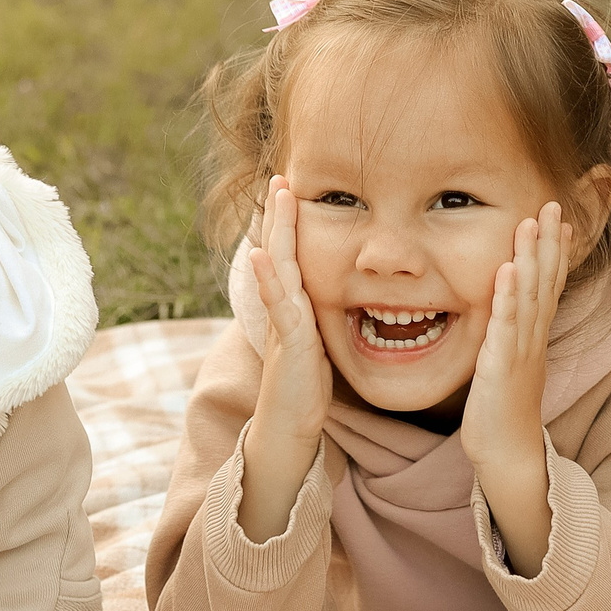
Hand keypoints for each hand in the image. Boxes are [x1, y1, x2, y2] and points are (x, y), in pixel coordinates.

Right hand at [239, 176, 331, 542]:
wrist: (288, 432)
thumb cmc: (306, 394)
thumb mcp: (320, 348)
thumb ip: (322, 323)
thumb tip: (347, 302)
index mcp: (295, 309)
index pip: (293, 258)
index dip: (292, 225)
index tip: (294, 191)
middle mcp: (284, 311)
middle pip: (281, 252)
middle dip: (281, 215)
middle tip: (280, 178)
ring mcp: (283, 325)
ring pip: (277, 268)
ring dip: (275, 231)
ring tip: (275, 197)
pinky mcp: (289, 345)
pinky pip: (278, 306)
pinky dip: (268, 279)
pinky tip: (263, 256)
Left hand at [463, 202, 568, 576]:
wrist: (507, 457)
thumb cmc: (502, 414)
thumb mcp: (508, 367)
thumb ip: (510, 339)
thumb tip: (506, 315)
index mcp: (534, 338)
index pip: (550, 285)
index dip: (556, 251)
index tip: (561, 218)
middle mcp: (533, 340)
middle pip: (547, 282)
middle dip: (550, 241)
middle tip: (555, 203)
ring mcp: (521, 352)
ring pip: (531, 296)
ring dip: (532, 257)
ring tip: (533, 221)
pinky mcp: (503, 367)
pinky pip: (507, 326)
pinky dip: (509, 296)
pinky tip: (509, 269)